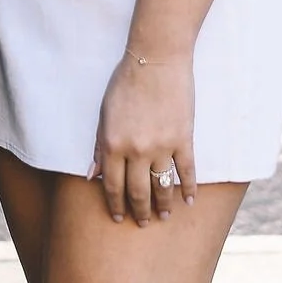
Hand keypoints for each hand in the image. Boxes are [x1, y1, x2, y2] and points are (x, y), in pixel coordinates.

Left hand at [91, 50, 195, 224]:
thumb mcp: (104, 115)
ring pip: (162, 186)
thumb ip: (100, 147)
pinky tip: (188, 201)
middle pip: (137, 191)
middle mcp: (136, 150)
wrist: (156, 59)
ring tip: (164, 216)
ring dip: (163, 205)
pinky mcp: (183, 138)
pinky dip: (188, 188)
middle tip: (143, 224)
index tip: (118, 217)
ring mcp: (162, 146)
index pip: (112, 185)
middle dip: (139, 211)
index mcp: (113, 144)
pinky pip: (187, 171)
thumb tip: (92, 175)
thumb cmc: (125, 83)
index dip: (115, 204)